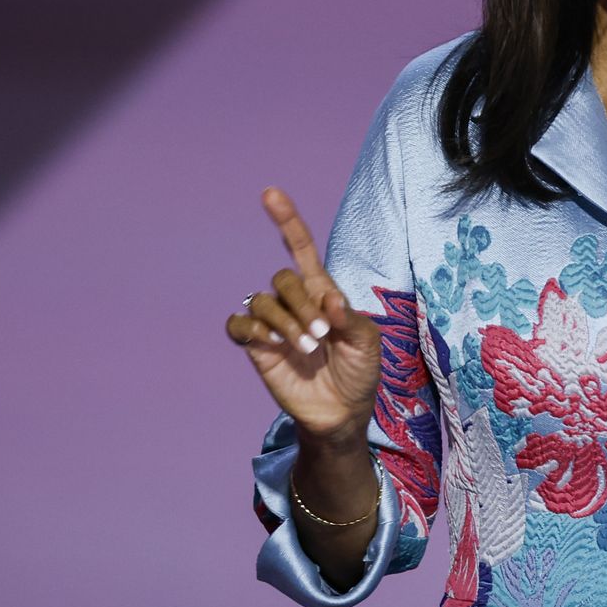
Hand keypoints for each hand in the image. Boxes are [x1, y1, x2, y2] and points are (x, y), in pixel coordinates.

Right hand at [225, 186, 380, 442]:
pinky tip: (269, 343)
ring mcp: (274, 324)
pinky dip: (250, 329)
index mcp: (323, 292)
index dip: (286, 222)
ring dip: (285, 323)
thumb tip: (329, 301)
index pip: (301, 249)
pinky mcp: (258, 347)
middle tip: (322, 336)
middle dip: (302, 304)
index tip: (270, 194)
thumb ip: (349, 319)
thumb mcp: (368, 344)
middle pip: (283, 278)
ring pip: (263, 301)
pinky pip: (238, 324)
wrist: (343, 412)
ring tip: (308, 348)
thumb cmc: (360, 372)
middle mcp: (295, 303)